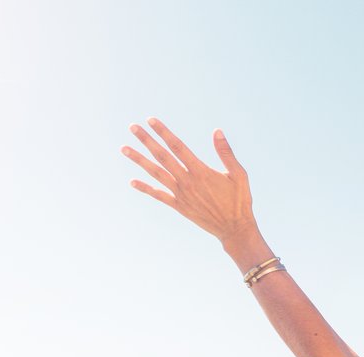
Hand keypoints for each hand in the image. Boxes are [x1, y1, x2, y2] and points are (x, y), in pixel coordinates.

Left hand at [121, 118, 256, 245]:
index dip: (163, 132)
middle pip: (162, 156)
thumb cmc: (239, 201)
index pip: (177, 146)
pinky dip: (145, 188)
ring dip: (139, 160)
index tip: (151, 120)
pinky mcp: (179, 206)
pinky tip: (132, 182)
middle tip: (133, 127)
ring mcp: (181, 195)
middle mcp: (187, 182)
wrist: (234, 229)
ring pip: (156, 173)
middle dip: (146, 141)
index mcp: (201, 172)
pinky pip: (158, 195)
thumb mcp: (239, 175)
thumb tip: (217, 131)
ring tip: (124, 149)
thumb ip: (226, 153)